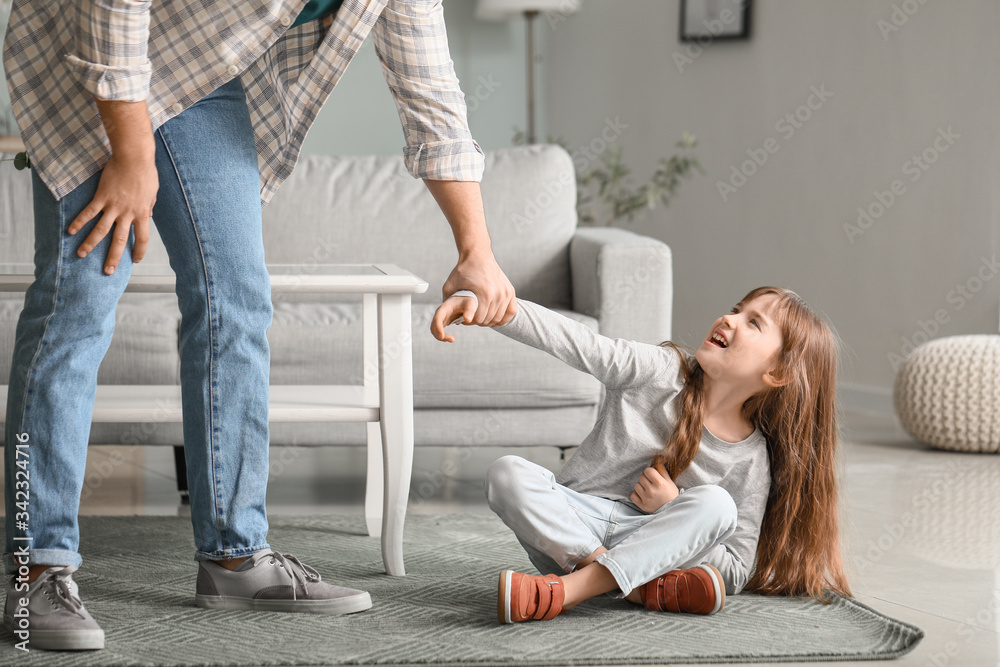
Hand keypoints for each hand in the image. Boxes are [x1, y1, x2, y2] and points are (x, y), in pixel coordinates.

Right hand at [68, 149, 156, 274]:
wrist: (134, 158)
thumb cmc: (145, 173)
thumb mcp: (152, 193)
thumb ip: (149, 205)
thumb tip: (148, 215)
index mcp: (142, 214)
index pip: (142, 238)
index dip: (139, 250)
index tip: (135, 260)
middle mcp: (127, 214)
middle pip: (119, 241)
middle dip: (113, 257)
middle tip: (107, 271)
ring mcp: (113, 206)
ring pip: (101, 230)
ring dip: (90, 243)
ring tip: (81, 254)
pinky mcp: (101, 197)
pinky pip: (88, 212)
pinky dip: (79, 222)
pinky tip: (70, 231)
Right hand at [430, 294, 478, 342]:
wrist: (464, 299)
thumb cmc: (467, 301)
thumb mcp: (470, 304)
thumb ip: (470, 311)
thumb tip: (468, 320)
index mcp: (445, 307)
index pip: (437, 318)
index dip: (438, 327)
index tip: (442, 336)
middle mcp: (440, 313)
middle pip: (433, 326)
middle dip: (439, 335)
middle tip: (452, 340)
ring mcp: (440, 318)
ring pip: (434, 330)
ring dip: (441, 337)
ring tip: (452, 340)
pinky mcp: (443, 322)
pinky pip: (439, 330)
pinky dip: (442, 336)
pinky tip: (449, 339)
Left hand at [441, 250, 515, 327]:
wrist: (478, 256)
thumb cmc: (463, 271)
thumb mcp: (450, 286)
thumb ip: (447, 303)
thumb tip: (446, 318)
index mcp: (484, 294)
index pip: (479, 319)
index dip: (470, 322)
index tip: (465, 318)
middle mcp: (498, 294)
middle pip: (489, 320)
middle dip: (479, 321)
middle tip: (472, 317)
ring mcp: (505, 293)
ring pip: (499, 318)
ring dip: (489, 320)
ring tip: (481, 316)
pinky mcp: (510, 291)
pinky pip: (511, 312)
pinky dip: (504, 317)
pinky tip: (495, 316)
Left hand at [630, 463, 678, 512]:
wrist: (672, 510)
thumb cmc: (670, 494)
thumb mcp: (669, 481)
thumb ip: (662, 469)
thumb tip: (657, 457)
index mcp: (660, 483)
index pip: (647, 470)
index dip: (650, 472)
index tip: (653, 475)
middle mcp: (652, 491)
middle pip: (641, 477)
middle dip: (646, 479)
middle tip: (651, 483)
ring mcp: (646, 499)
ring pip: (636, 485)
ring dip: (641, 486)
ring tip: (648, 489)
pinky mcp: (642, 506)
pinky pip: (633, 495)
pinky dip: (637, 494)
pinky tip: (643, 495)